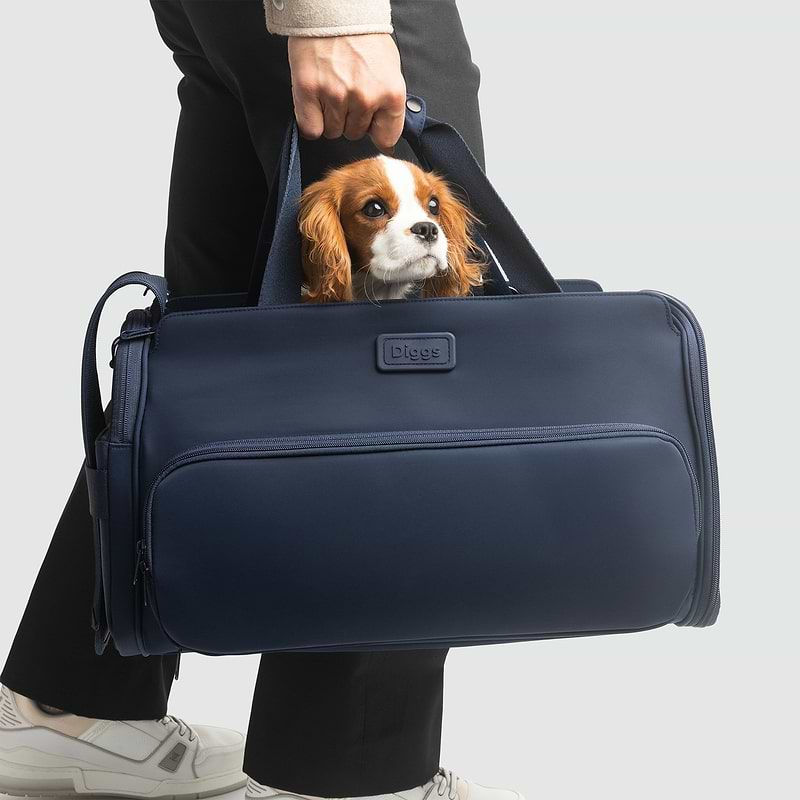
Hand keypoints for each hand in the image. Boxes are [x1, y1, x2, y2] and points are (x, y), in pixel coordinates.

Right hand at [287, 34, 406, 153]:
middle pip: (355, 134)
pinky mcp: (309, 91)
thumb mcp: (390, 69)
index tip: (370, 127)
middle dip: (350, 119)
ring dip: (330, 118)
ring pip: (333, 132)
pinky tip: (315, 103)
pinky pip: (311, 129)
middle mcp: (365, 98)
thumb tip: (384, 131)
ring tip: (331, 90)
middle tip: (346, 92)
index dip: (375, 132)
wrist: (335, 9)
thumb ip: (388, 102)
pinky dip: (311, 121)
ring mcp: (336, 96)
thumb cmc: (363, 36)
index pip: (386, 138)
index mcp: (391, 93)